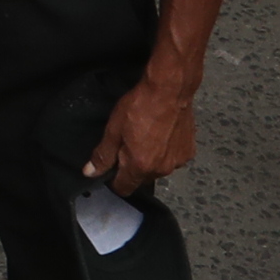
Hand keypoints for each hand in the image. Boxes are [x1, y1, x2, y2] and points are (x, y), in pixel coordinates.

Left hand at [81, 71, 198, 193]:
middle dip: (132, 168)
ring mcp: (178, 162)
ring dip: (150, 160)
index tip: (110, 167)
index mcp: (140, 167)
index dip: (113, 180)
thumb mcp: (113, 129)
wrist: (170, 90)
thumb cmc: (138, 107)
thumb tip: (90, 173)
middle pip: (141, 179)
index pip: (124, 188)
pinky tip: (162, 135)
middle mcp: (161, 170)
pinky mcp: (189, 152)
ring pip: (157, 169)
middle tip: (127, 144)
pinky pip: (172, 159)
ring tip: (146, 137)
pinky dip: (166, 152)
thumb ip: (103, 155)